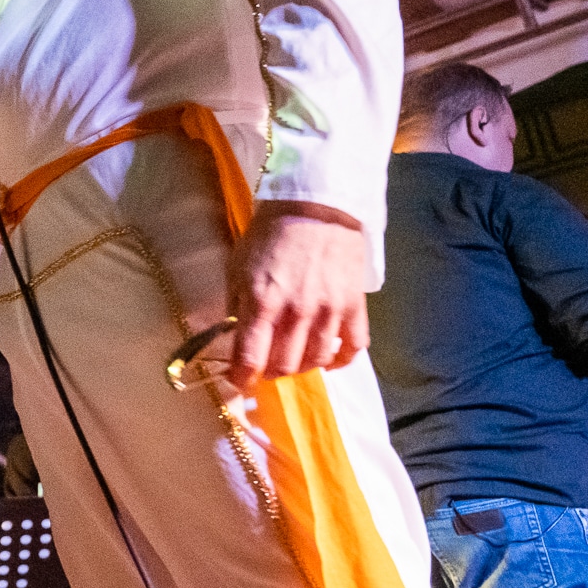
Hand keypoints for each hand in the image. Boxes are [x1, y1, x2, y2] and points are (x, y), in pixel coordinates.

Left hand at [223, 202, 368, 390]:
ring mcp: (328, 311)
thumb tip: (233, 337)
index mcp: (261, 301)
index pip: (250, 358)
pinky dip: (340, 360)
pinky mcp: (354, 306)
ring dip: (301, 366)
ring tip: (293, 358)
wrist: (315, 207)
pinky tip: (328, 358)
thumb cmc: (270, 235)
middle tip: (266, 365)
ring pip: (315, 361)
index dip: (242, 377)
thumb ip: (236, 305)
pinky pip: (353, 348)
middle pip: (283, 366)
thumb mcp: (238, 266)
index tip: (240, 380)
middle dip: (270, 372)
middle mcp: (296, 312)